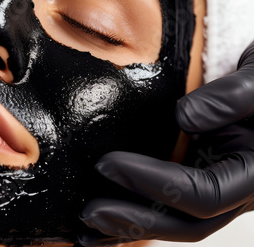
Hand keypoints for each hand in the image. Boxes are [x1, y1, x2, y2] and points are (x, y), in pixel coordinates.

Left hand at [77, 40, 253, 245]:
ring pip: (177, 223)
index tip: (107, 164)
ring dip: (132, 228)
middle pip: (187, 223)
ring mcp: (220, 189)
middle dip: (135, 220)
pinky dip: (139, 217)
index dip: (151, 182)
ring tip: (88, 229)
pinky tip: (106, 224)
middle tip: (89, 212)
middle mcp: (239, 191)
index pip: (202, 193)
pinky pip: (172, 208)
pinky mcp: (202, 180)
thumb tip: (183, 118)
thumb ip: (232, 97)